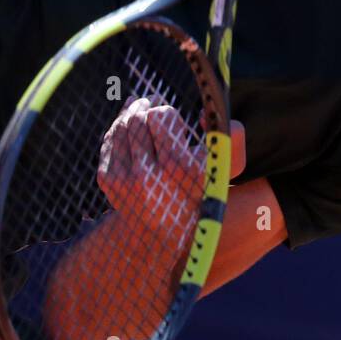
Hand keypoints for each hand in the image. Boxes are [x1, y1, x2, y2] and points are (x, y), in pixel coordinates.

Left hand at [96, 96, 245, 233]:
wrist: (164, 230)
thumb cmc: (199, 189)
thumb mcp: (226, 168)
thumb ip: (232, 137)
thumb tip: (202, 115)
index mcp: (183, 169)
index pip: (162, 116)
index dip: (168, 112)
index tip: (173, 122)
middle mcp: (152, 177)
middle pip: (140, 116)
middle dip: (150, 109)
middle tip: (157, 112)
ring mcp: (127, 180)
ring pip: (123, 124)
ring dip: (134, 114)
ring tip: (144, 117)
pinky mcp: (109, 181)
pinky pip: (111, 138)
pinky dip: (120, 129)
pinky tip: (131, 132)